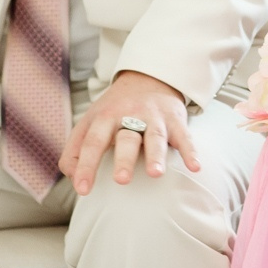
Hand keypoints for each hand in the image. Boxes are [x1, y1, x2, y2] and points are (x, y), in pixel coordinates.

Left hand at [59, 70, 200, 195]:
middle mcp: (129, 116)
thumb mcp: (90, 122)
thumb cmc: (114, 110)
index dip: (86, 165)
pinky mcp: (175, 120)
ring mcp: (154, 118)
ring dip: (156, 155)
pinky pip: (185, 137)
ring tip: (155, 174)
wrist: (147, 78)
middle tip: (121, 180)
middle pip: (126, 138)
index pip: (93, 142)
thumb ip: (75, 150)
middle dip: (124, 159)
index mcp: (104, 117)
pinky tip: (195, 167)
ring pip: (155, 137)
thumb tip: (73, 178)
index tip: (83, 189)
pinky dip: (190, 151)